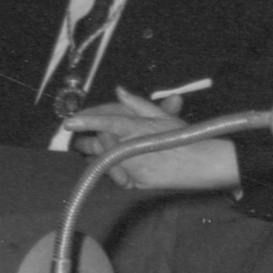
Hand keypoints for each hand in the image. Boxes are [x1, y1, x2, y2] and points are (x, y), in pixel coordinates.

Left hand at [64, 88, 238, 190]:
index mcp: (137, 127)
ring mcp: (132, 168)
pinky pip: (116, 176)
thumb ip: (138, 103)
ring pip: (104, 161)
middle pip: (99, 143)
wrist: (203, 164)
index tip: (69, 122)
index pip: (107, 121)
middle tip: (78, 139)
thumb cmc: (184, 136)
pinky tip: (116, 166)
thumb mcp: (162, 115)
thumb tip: (119, 90)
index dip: (87, 120)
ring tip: (92, 151)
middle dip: (86, 141)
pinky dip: (114, 170)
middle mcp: (131, 148)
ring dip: (97, 156)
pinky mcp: (135, 183)